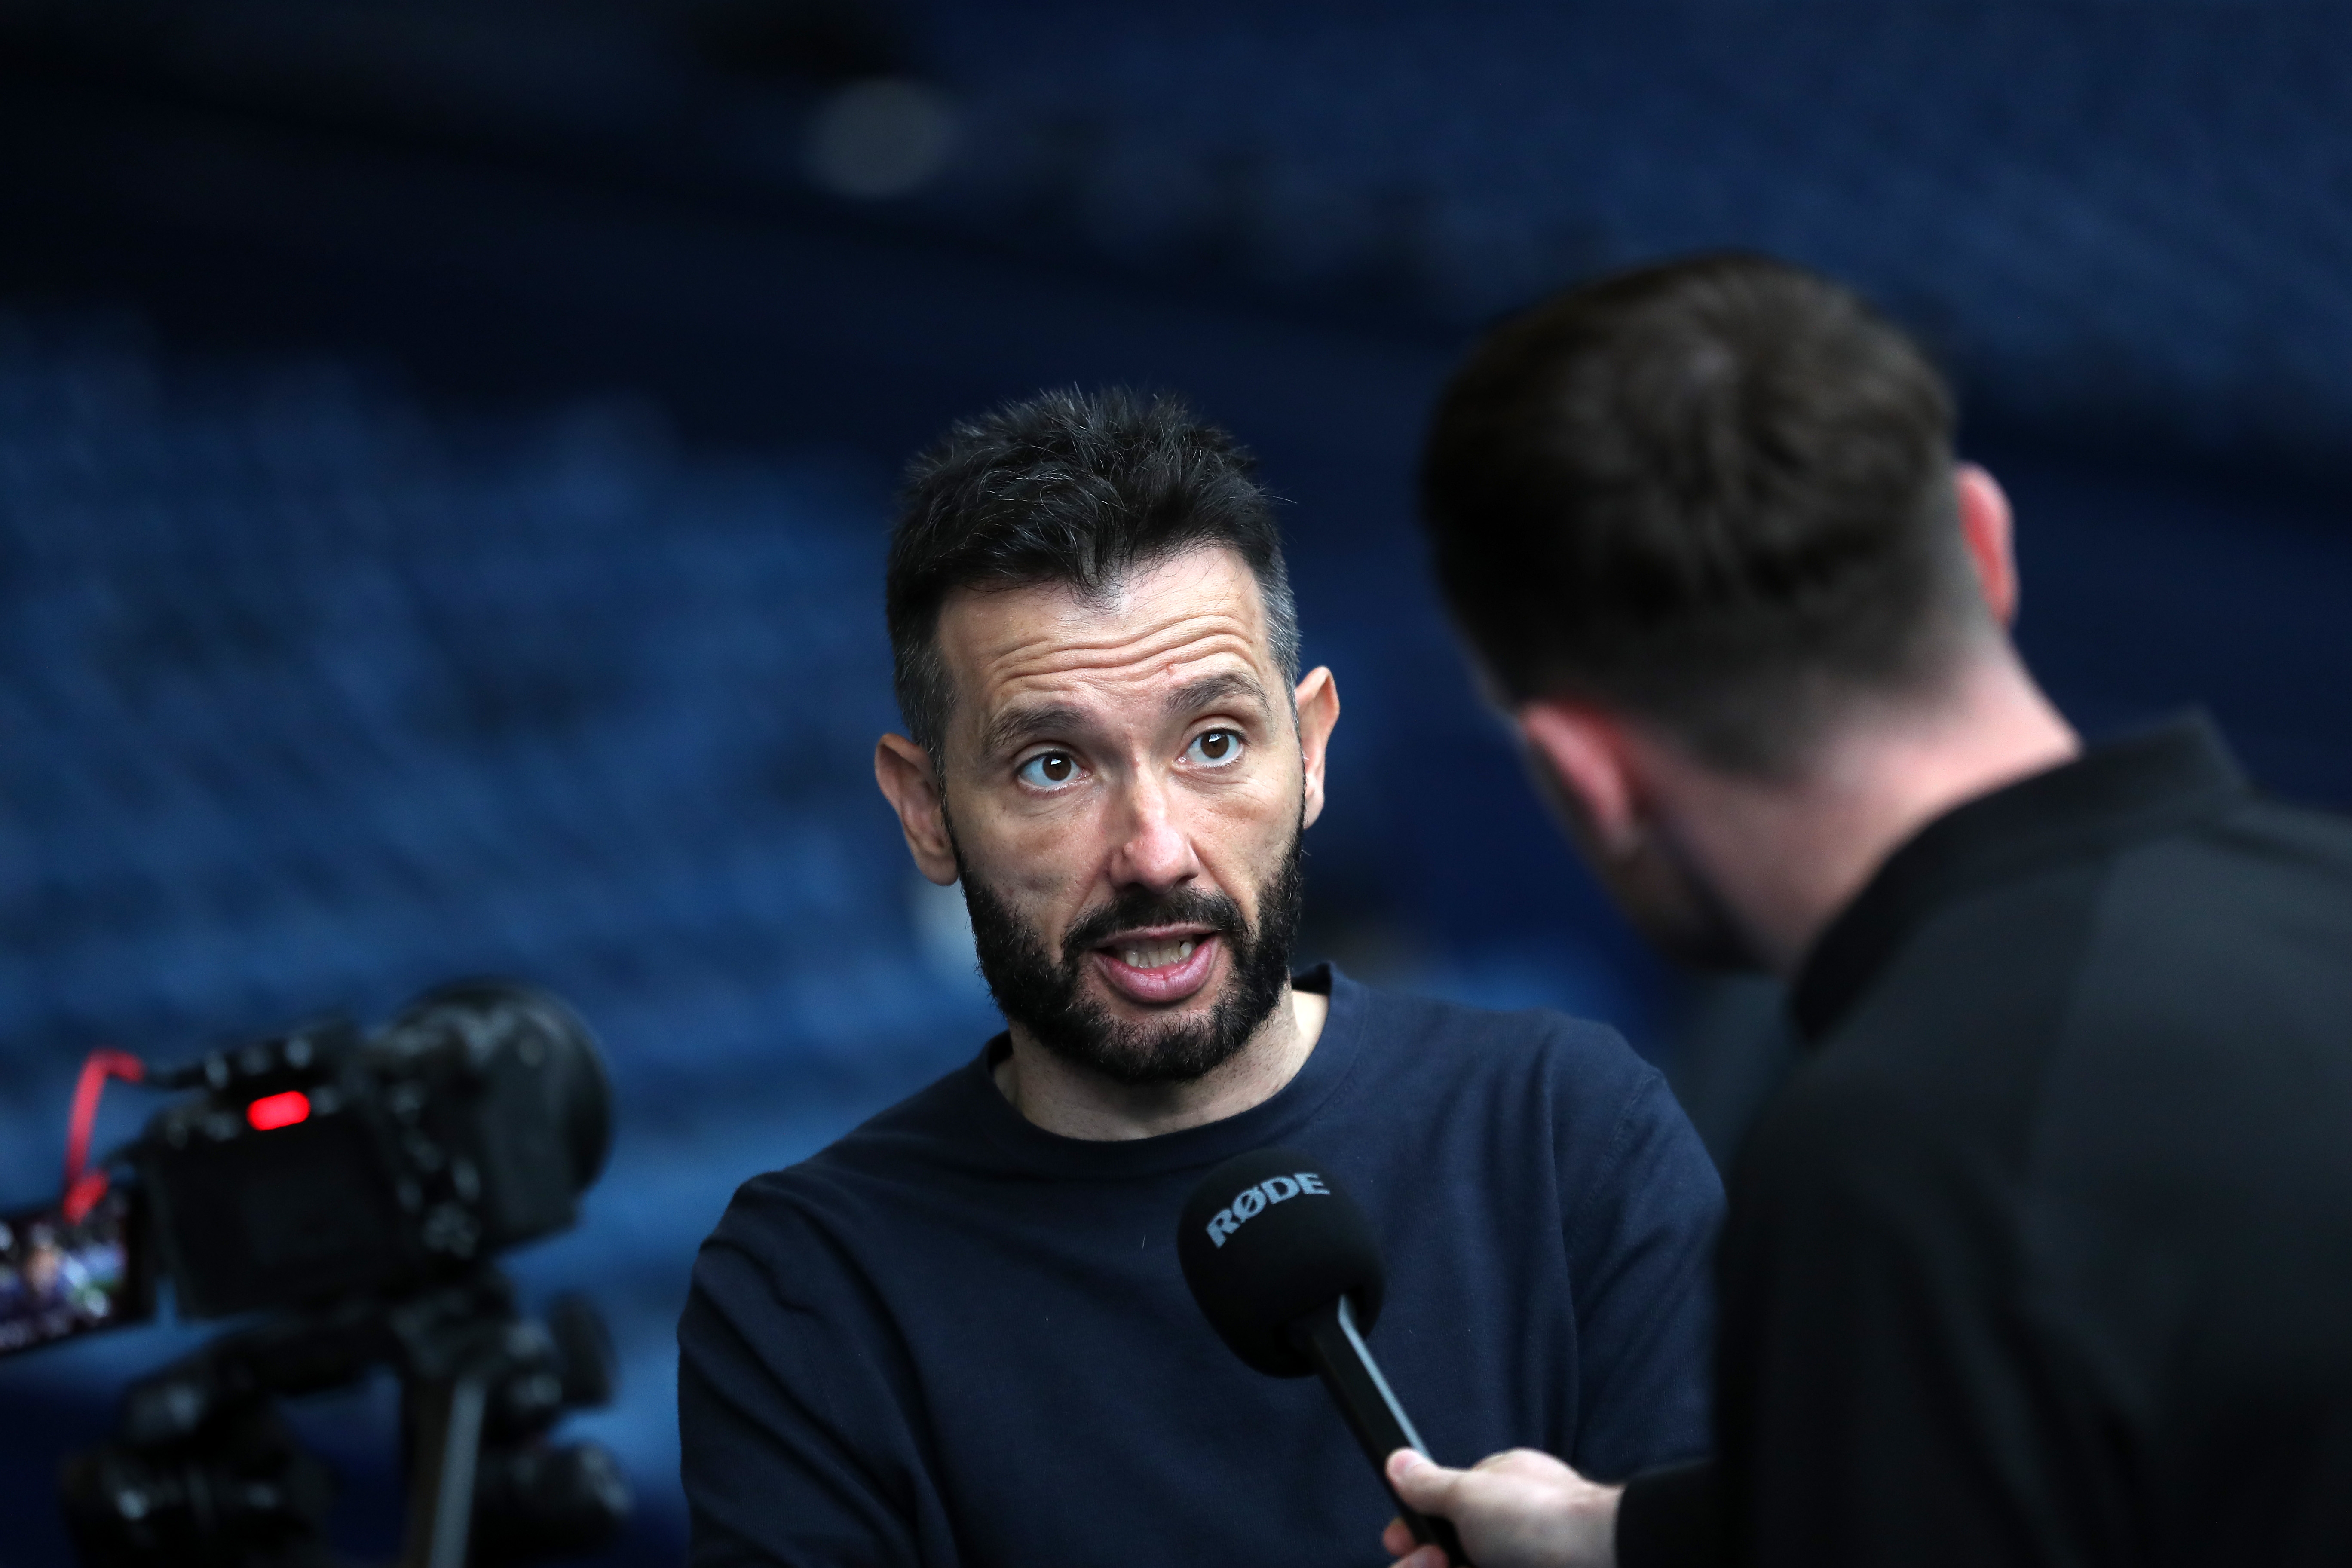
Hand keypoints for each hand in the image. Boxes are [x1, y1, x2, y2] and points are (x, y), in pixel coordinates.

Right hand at [1381, 1447, 1622, 1567]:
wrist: (1602, 1563)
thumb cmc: (1544, 1521)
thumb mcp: (1471, 1494)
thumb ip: (1430, 1485)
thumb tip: (1397, 1460)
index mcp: (1496, 1496)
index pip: (1439, 1516)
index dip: (1412, 1534)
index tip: (1398, 1543)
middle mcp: (1505, 1534)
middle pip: (1443, 1555)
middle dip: (1423, 1562)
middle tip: (1437, 1562)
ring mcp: (1515, 1562)